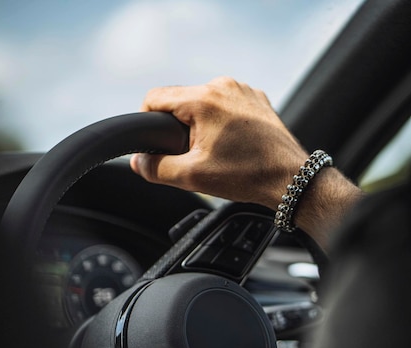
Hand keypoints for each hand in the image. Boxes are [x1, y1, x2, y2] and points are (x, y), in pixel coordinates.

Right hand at [130, 76, 362, 251]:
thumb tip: (138, 162)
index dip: (147, 121)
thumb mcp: (193, 177)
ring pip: (204, 103)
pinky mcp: (256, 99)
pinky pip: (226, 106)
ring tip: (215, 152)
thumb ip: (157, 168)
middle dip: (178, 127)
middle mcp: (223, 86)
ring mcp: (243, 90)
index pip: (155, 98)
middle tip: (191, 155)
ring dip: (200, 125)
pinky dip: (222, 123)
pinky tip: (233, 146)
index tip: (155, 143)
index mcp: (203, 99)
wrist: (290, 179)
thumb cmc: (246, 176)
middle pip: (180, 100)